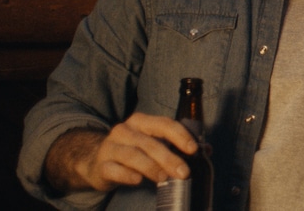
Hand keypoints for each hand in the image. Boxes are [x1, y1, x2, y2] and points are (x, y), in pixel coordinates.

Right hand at [47, 113, 196, 192]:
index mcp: (141, 122)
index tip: (193, 150)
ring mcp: (111, 147)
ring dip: (151, 167)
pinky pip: (115, 170)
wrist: (97, 161)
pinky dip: (128, 175)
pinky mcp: (102, 165)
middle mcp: (125, 130)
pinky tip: (138, 180)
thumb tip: (206, 150)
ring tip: (164, 178)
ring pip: (133, 155)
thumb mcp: (154, 144)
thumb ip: (179, 146)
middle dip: (169, 158)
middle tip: (184, 173)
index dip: (180, 136)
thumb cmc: (133, 151)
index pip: (164, 124)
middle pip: (150, 143)